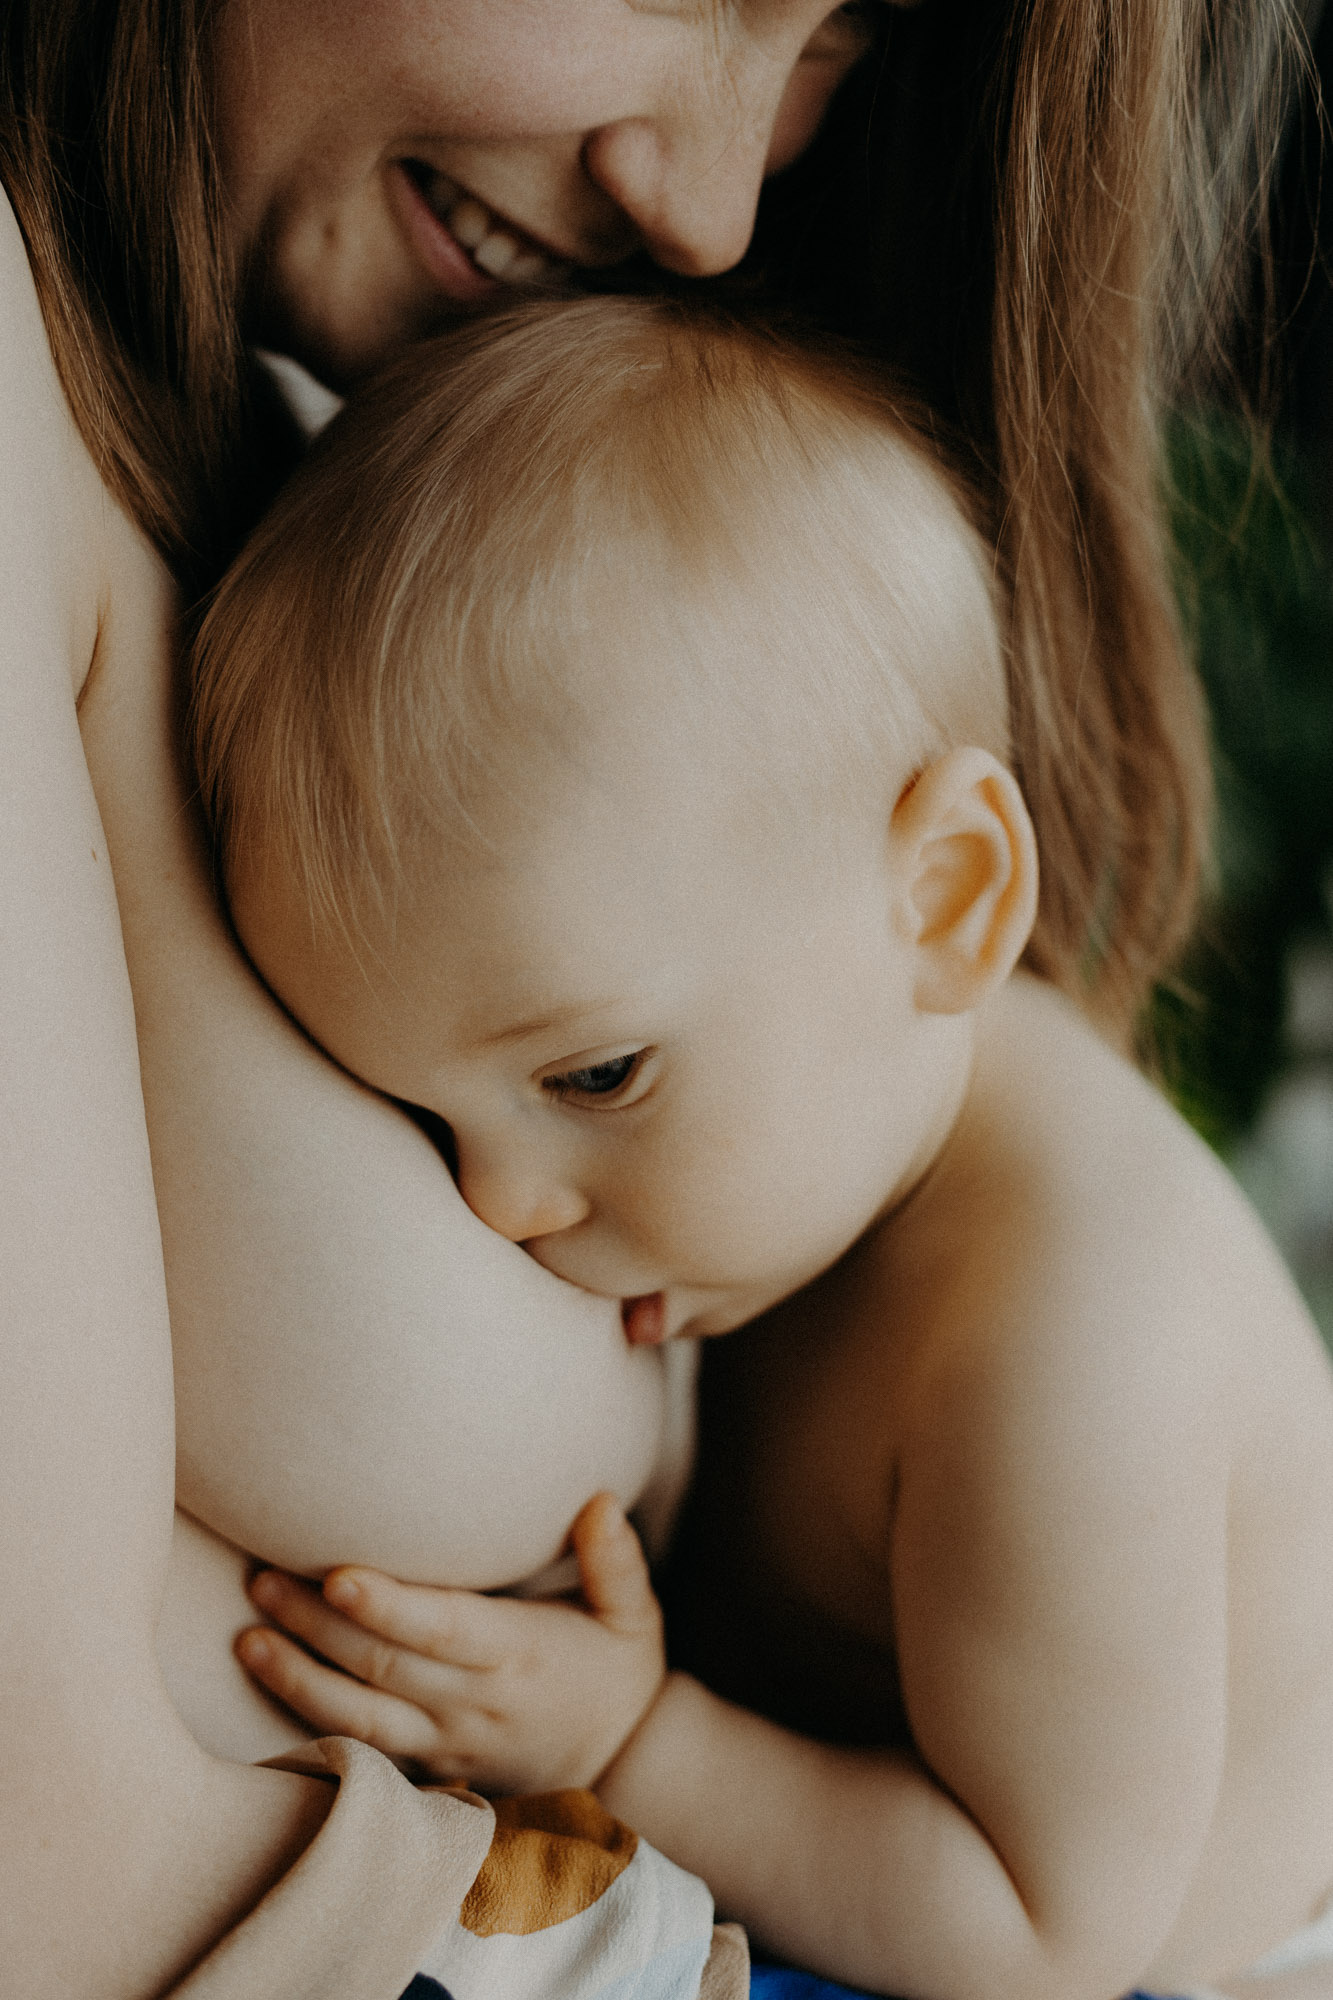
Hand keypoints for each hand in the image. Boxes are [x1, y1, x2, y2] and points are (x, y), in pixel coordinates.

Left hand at [236, 1493, 666, 1793]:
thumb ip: (616, 1561)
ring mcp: (448, 1743)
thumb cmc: (618, 1670)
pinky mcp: (431, 1769)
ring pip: (361, 1718)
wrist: (624, 1768)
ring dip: (298, 1679)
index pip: (443, 1629)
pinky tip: (270, 1693)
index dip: (389, 1607)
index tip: (338, 1574)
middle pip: (384, 1667)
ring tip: (246, 1638)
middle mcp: (475, 1703)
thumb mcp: (634, 1614)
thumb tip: (599, 1503)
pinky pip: (364, 1752)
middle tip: (261, 1580)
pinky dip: (313, 1726)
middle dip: (317, 1626)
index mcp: (520, 1652)